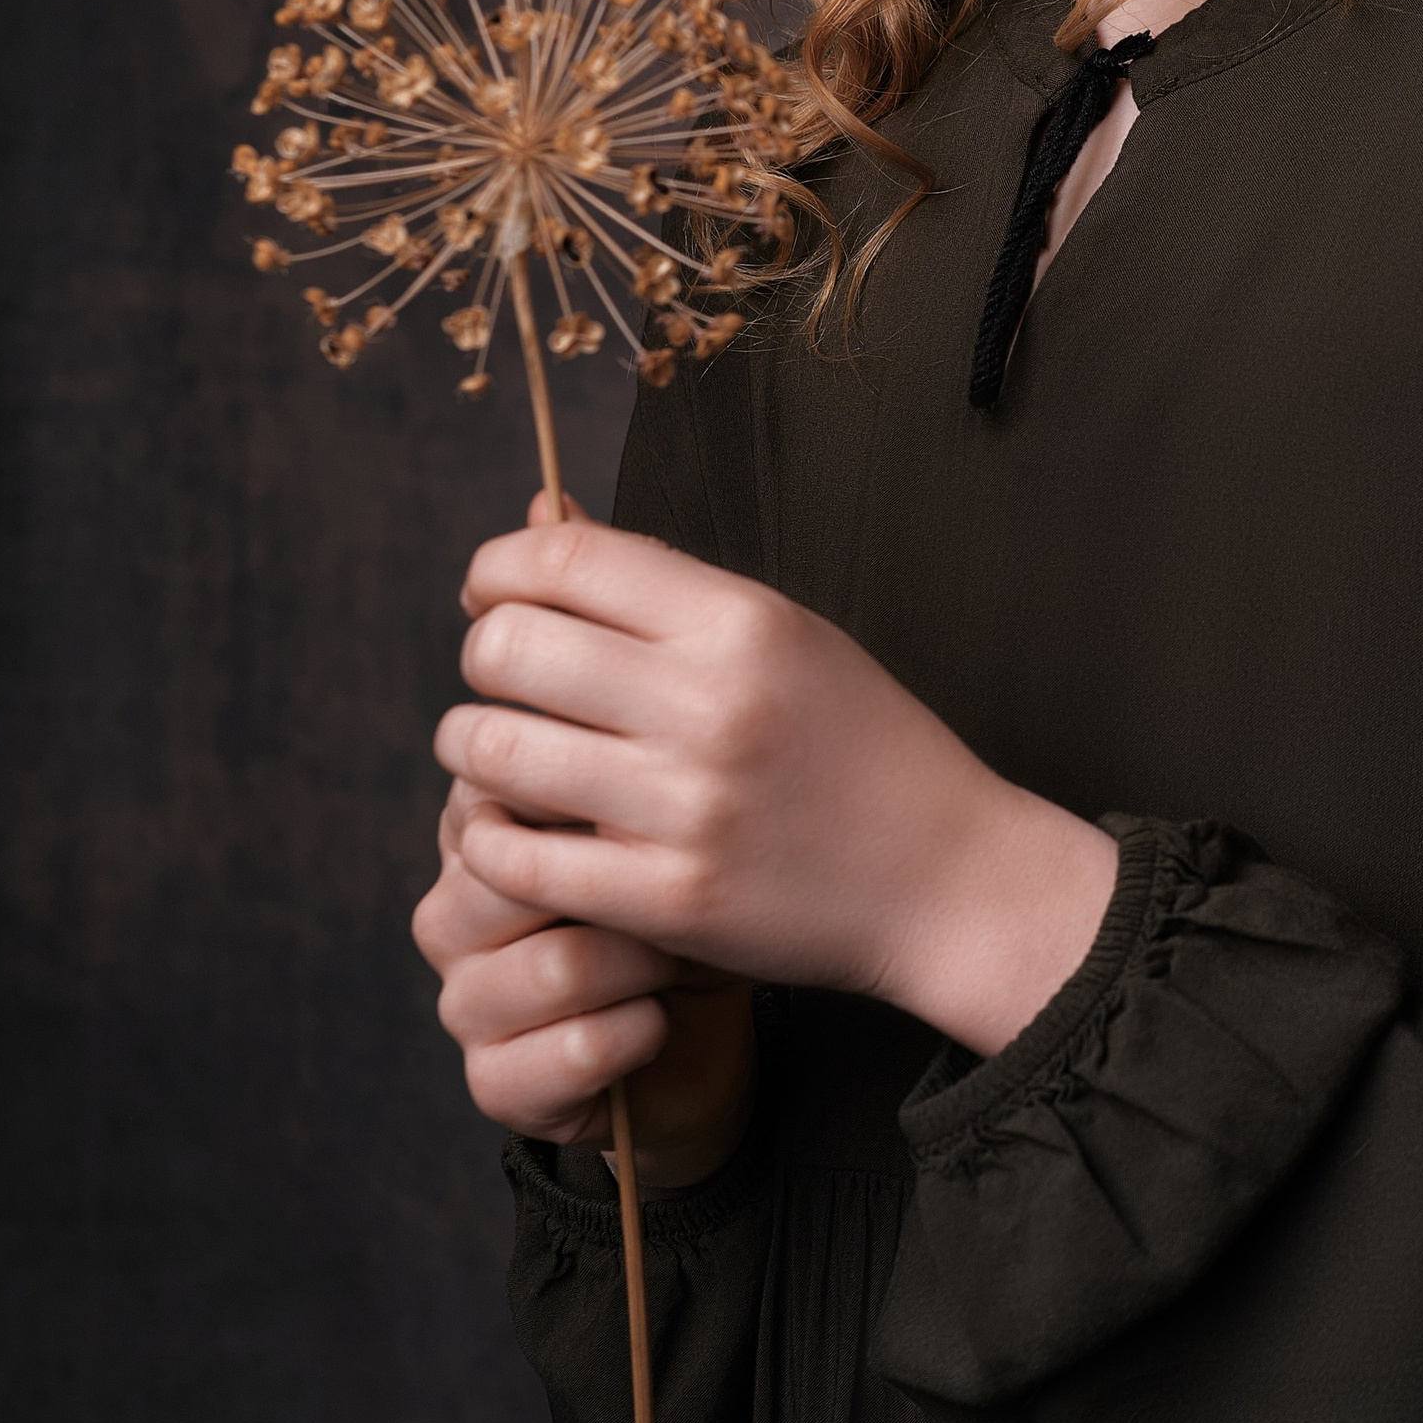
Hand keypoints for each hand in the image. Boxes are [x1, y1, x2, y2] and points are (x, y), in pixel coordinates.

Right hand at [411, 777, 745, 1177]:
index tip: (659, 818)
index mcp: (474, 833)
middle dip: (632, 890)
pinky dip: (640, 1035)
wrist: (697, 1031)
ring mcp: (461, 1002)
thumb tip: (617, 770)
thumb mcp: (661, 832)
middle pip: (524, 877)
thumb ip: (619, 789)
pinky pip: (578, 1049)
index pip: (507, 788)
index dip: (601, 807)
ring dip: (646, 967)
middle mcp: (448, 915)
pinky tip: (655, 1024)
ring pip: (561, 967)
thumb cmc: (678, 911)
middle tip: (683, 902)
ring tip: (674, 963)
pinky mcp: (493, 1081)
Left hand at [431, 516, 1120, 1056]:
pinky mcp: (670, 899)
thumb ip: (660, 587)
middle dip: (484, 659)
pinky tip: (512, 831)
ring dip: (474, 748)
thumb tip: (535, 523)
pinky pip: (517, 860)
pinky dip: (490, 841)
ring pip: (494, 751)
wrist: (948, 877)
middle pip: (509, 648)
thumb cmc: (859, 745)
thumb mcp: (784, 635)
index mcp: (741, 622)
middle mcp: (710, 704)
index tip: (492, 597)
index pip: (562, 560)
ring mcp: (687, 807)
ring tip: (503, 755)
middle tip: (506, 684)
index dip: (497, 572)